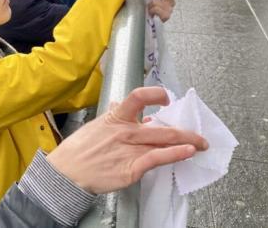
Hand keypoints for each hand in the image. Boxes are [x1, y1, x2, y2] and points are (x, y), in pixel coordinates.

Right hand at [46, 87, 207, 194]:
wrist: (67, 172)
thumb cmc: (79, 150)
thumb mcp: (95, 126)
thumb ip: (112, 116)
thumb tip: (119, 105)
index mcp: (115, 117)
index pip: (138, 97)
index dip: (155, 94)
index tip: (166, 99)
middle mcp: (125, 131)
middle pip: (161, 127)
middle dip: (185, 131)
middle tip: (199, 134)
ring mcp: (129, 149)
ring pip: (164, 141)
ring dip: (187, 142)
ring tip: (200, 144)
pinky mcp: (131, 167)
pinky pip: (158, 158)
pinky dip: (175, 154)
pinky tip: (187, 152)